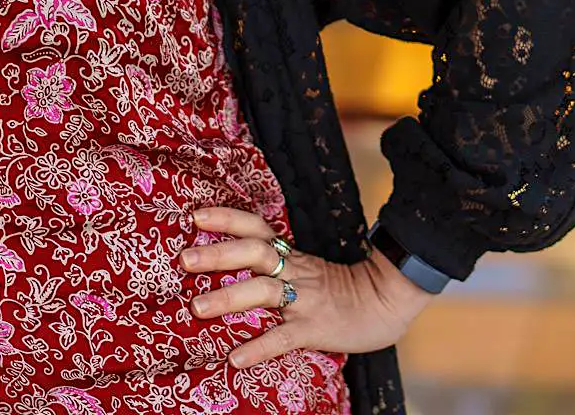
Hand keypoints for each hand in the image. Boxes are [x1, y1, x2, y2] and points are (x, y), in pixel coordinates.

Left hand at [184, 207, 435, 368]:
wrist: (390, 300)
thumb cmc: (347, 288)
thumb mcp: (311, 269)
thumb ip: (281, 266)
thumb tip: (237, 268)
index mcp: (293, 255)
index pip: (256, 229)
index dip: (227, 220)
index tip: (195, 215)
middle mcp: (296, 272)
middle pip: (255, 252)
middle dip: (218, 254)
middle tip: (185, 258)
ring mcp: (305, 299)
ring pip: (264, 291)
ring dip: (229, 297)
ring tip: (197, 308)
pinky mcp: (315, 327)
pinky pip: (284, 337)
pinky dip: (259, 347)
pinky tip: (235, 358)